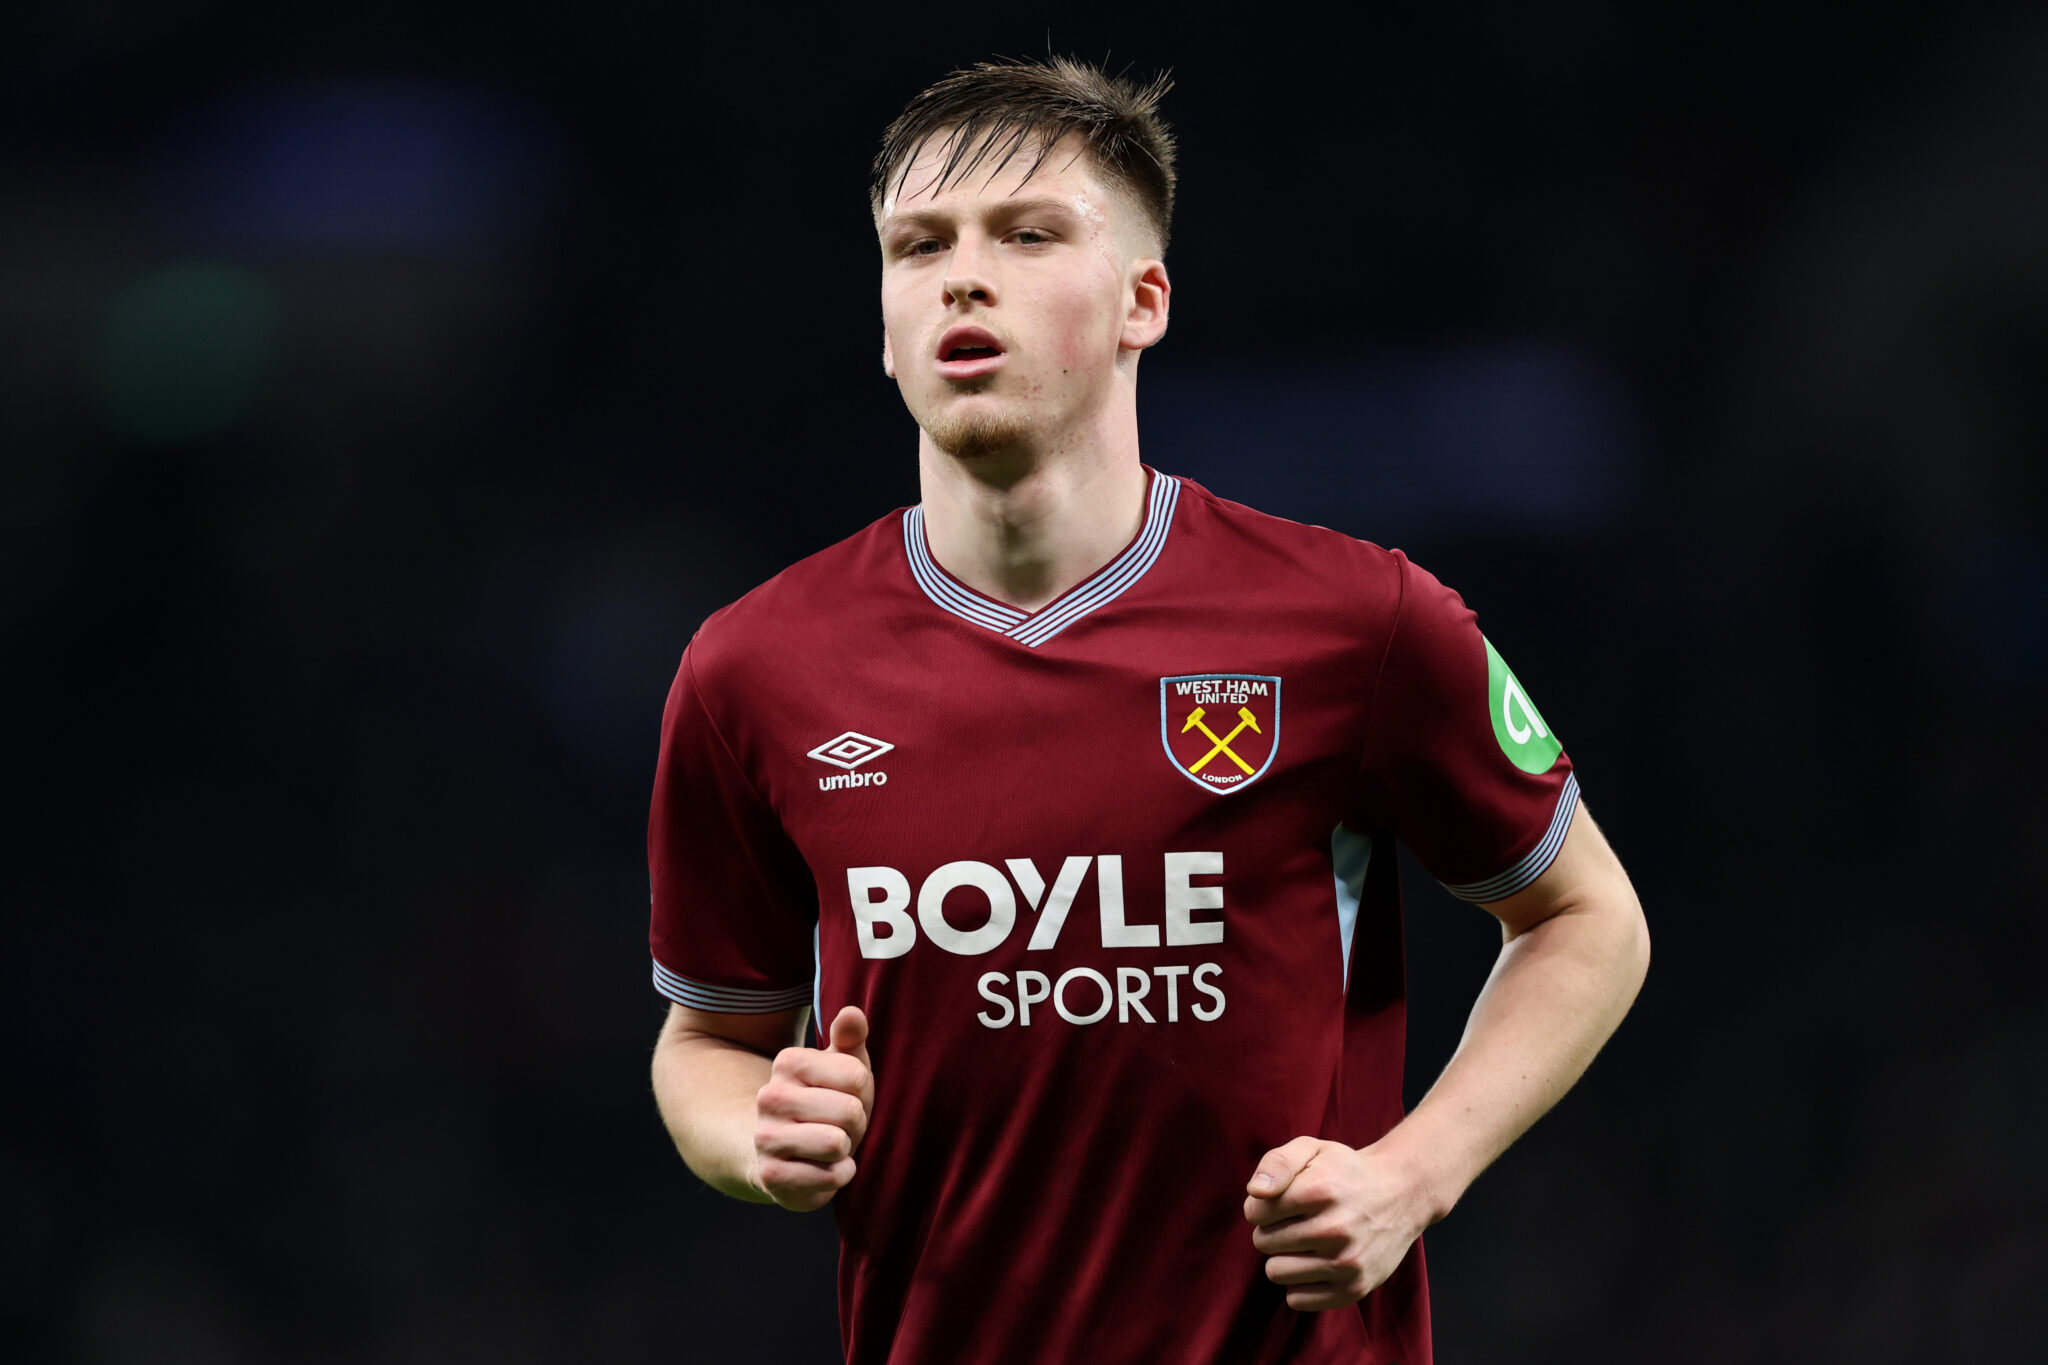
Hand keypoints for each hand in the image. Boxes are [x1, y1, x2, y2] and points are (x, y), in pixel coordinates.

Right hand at [751, 1006, 874, 1210]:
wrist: (783, 1151)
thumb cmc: (825, 1101)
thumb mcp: (842, 1066)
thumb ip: (850, 1038)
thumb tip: (852, 1012)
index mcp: (788, 1062)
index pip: (856, 1076)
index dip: (861, 1092)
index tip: (844, 1096)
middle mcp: (769, 1097)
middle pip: (850, 1110)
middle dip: (856, 1123)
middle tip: (839, 1126)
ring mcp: (766, 1138)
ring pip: (837, 1143)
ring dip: (846, 1150)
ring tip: (831, 1146)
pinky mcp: (771, 1177)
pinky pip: (830, 1177)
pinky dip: (838, 1175)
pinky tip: (824, 1168)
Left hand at [1242, 1136, 1430, 1310]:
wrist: (1401, 1194)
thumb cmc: (1344, 1171)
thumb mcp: (1311, 1150)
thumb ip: (1276, 1163)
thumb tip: (1255, 1193)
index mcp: (1322, 1189)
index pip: (1255, 1212)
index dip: (1260, 1206)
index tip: (1279, 1202)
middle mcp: (1336, 1228)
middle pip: (1264, 1242)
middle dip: (1272, 1229)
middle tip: (1296, 1220)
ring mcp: (1348, 1262)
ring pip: (1276, 1272)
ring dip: (1283, 1257)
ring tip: (1304, 1242)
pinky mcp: (1355, 1288)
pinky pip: (1297, 1299)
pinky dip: (1299, 1282)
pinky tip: (1315, 1263)